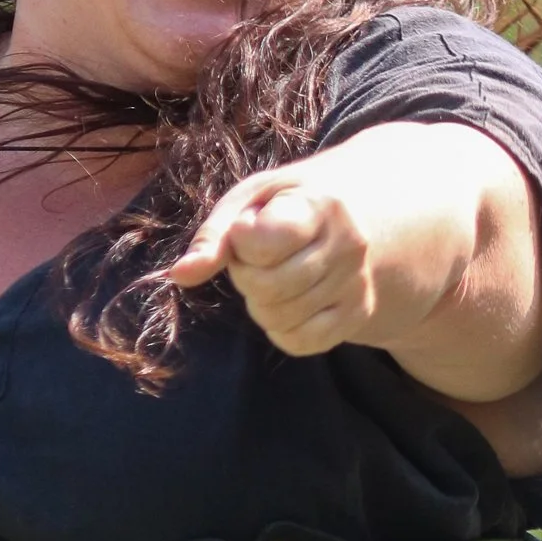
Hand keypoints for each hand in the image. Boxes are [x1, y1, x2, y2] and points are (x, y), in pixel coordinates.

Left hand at [165, 136, 473, 357]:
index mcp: (322, 204)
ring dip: (261, 302)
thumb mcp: (253, 198)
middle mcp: (349, 245)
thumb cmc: (290, 203)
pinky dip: (281, 328)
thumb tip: (179, 275)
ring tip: (276, 273)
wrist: (362, 211)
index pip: (261, 243)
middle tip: (259, 255)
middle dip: (247, 274)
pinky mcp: (358, 313)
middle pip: (266, 287)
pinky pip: (299, 342)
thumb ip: (215, 235)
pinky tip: (289, 300)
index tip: (251, 225)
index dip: (240, 239)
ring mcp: (357, 282)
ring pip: (279, 318)